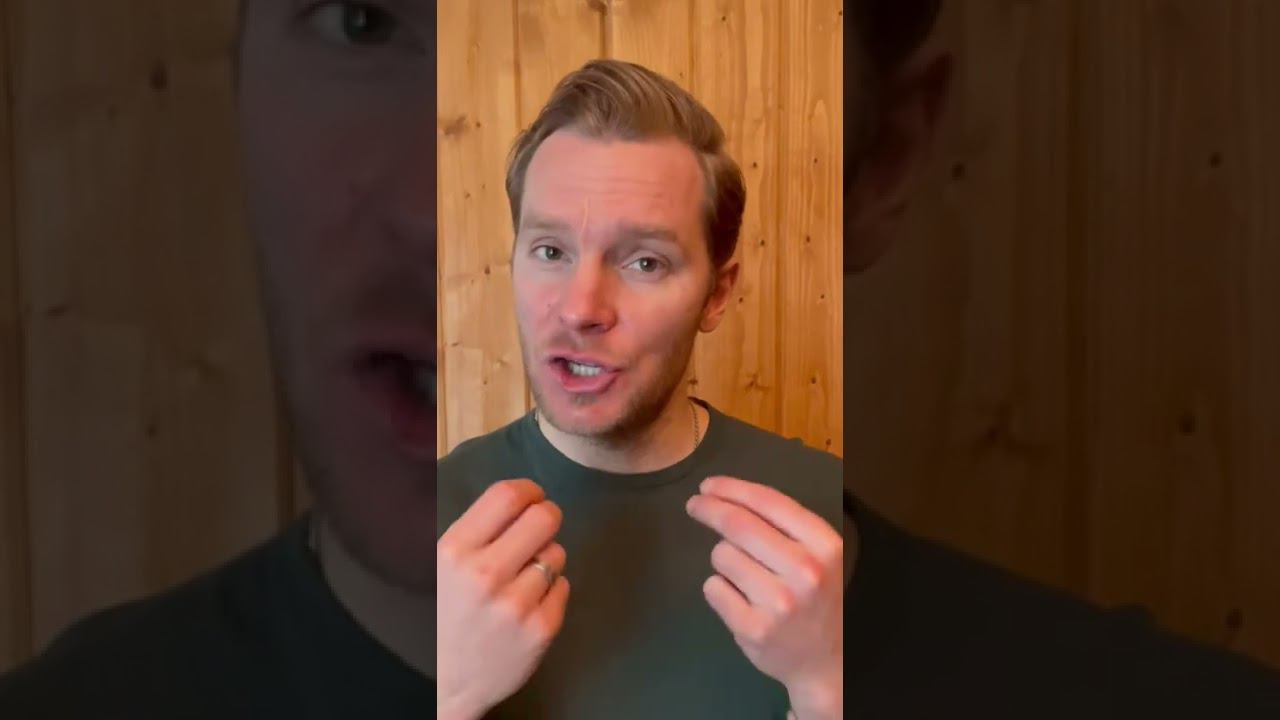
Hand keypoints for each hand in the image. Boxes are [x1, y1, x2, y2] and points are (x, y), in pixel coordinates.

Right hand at [437, 479, 570, 718]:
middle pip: (544, 517)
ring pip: (557, 553)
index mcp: (455, 551)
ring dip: (546, 559)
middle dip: (547, 518)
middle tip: (540, 530)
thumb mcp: (444, 567)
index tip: (532, 498)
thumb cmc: (447, 615)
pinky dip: (552, 590)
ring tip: (524, 579)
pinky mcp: (541, 628)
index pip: (507, 496)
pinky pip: (564, 585)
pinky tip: (531, 604)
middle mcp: (485, 574)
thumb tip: (522, 498)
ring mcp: (516, 604)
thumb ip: (478, 532)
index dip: (529, 491)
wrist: (447, 682)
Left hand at [686, 476, 842, 718]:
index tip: (708, 486)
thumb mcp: (820, 555)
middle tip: (695, 504)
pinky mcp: (753, 629)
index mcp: (824, 545)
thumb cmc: (818, 598)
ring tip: (744, 576)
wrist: (828, 662)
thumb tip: (728, 497)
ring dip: (723, 559)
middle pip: (738, 525)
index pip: (768, 502)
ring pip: (721, 556)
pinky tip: (738, 599)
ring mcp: (778, 603)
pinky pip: (713, 589)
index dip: (732, 489)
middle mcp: (804, 571)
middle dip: (709, 509)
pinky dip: (718, 588)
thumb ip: (785, 526)